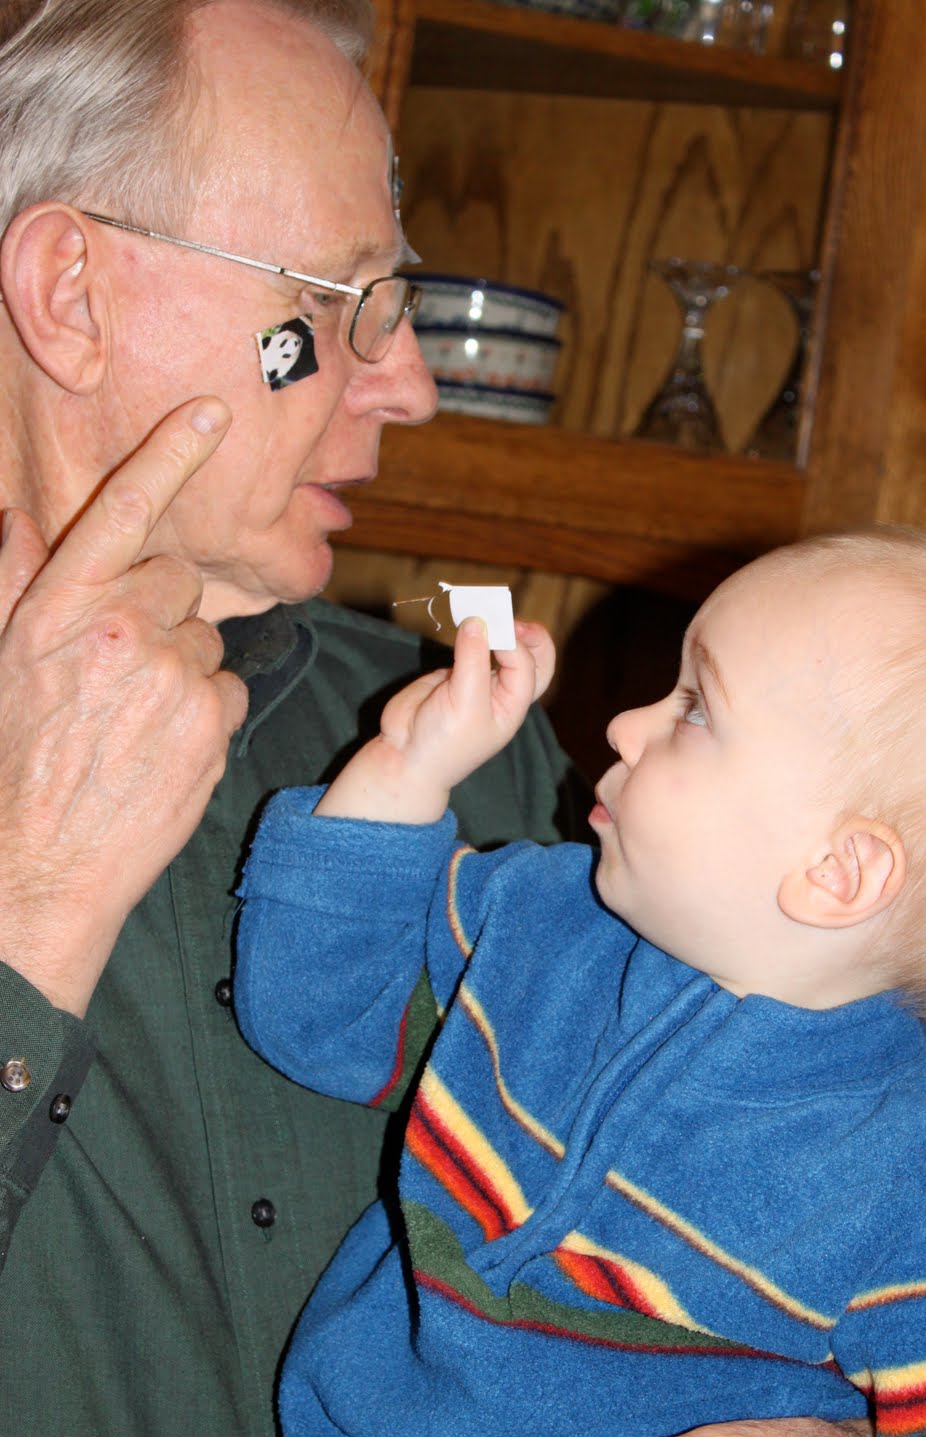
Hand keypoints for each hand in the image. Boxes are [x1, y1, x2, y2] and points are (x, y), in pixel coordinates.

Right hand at [0, 397, 247, 1014]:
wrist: (44, 861)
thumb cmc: (18, 758)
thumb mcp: (6, 660)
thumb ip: (19, 581)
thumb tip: (19, 518)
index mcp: (63, 608)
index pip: (124, 510)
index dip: (172, 454)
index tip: (215, 413)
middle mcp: (121, 630)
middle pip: (178, 580)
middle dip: (159, 610)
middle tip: (120, 665)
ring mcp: (172, 677)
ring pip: (207, 640)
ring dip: (182, 667)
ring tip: (134, 717)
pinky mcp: (212, 724)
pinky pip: (229, 689)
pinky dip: (206, 711)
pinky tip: (163, 743)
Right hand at [317, 614, 555, 822]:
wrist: (406, 757)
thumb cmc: (444, 742)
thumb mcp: (465, 704)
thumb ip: (472, 660)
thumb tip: (478, 620)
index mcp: (514, 704)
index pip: (527, 665)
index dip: (513, 644)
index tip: (491, 633)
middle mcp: (502, 690)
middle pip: (533, 656)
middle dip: (527, 633)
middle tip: (507, 615)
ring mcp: (478, 679)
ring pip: (500, 646)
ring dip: (497, 625)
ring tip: (482, 606)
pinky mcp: (453, 671)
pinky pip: (470, 644)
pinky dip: (470, 629)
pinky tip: (464, 617)